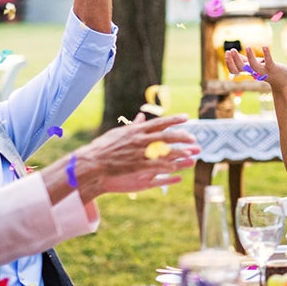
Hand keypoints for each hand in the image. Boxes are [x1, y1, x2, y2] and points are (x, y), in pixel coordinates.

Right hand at [71, 113, 199, 198]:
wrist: (92, 162)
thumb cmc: (103, 147)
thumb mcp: (119, 133)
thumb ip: (133, 126)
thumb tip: (141, 116)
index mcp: (136, 130)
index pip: (159, 122)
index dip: (174, 120)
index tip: (186, 118)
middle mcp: (140, 140)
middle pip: (166, 136)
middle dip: (182, 137)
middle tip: (194, 139)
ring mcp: (139, 153)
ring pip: (164, 152)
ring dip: (179, 153)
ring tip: (192, 154)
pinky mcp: (137, 166)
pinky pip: (156, 166)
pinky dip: (167, 167)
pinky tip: (177, 169)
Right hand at [226, 46, 286, 89]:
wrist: (282, 79)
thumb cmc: (267, 71)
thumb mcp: (253, 65)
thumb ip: (244, 60)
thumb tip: (232, 53)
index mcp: (248, 71)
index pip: (234, 70)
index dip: (229, 63)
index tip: (227, 52)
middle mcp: (254, 73)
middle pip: (241, 69)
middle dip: (235, 60)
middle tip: (232, 50)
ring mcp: (264, 71)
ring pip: (254, 66)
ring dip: (250, 57)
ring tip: (247, 47)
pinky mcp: (273, 68)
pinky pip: (269, 62)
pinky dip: (267, 54)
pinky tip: (264, 46)